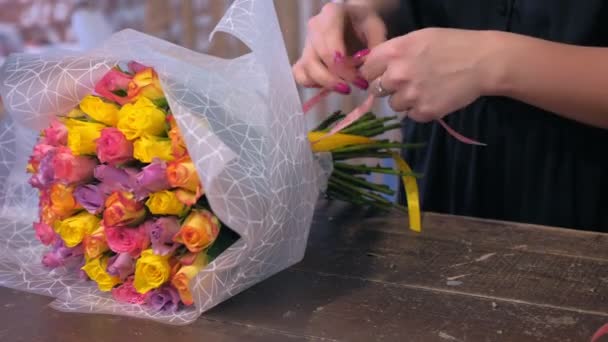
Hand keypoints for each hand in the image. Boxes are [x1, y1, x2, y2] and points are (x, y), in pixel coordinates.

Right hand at [292, 3, 386, 92]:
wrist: (354, 19)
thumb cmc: (365, 24)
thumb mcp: (376, 30)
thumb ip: (374, 50)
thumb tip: (366, 73)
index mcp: (331, 14)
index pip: (329, 43)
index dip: (341, 66)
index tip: (358, 79)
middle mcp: (314, 27)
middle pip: (314, 59)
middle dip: (333, 79)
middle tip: (351, 87)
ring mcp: (306, 43)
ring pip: (305, 69)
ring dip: (324, 83)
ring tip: (344, 88)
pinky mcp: (303, 57)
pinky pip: (300, 74)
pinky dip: (313, 84)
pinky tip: (330, 85)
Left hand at [360, 28, 497, 121]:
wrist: (482, 62)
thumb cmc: (451, 45)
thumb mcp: (417, 39)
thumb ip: (392, 52)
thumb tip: (372, 67)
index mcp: (393, 52)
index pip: (366, 70)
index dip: (374, 73)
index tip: (382, 74)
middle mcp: (396, 75)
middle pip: (377, 89)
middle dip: (389, 87)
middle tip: (408, 81)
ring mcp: (409, 95)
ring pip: (393, 105)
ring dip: (404, 100)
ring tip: (424, 89)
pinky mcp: (423, 112)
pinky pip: (411, 115)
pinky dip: (420, 110)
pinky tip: (434, 97)